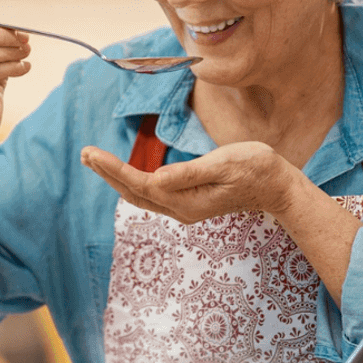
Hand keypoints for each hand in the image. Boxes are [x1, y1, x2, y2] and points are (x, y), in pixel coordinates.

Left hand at [80, 141, 301, 223]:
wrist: (277, 187)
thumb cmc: (255, 168)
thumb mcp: (224, 164)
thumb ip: (190, 173)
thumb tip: (156, 180)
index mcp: (187, 201)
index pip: (140, 184)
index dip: (114, 169)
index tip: (92, 153)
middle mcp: (181, 209)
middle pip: (134, 192)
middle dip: (107, 173)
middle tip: (84, 153)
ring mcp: (184, 209)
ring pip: (140, 195)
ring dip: (116, 179)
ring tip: (94, 161)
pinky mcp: (188, 203)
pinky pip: (151, 195)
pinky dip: (132, 182)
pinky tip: (122, 174)